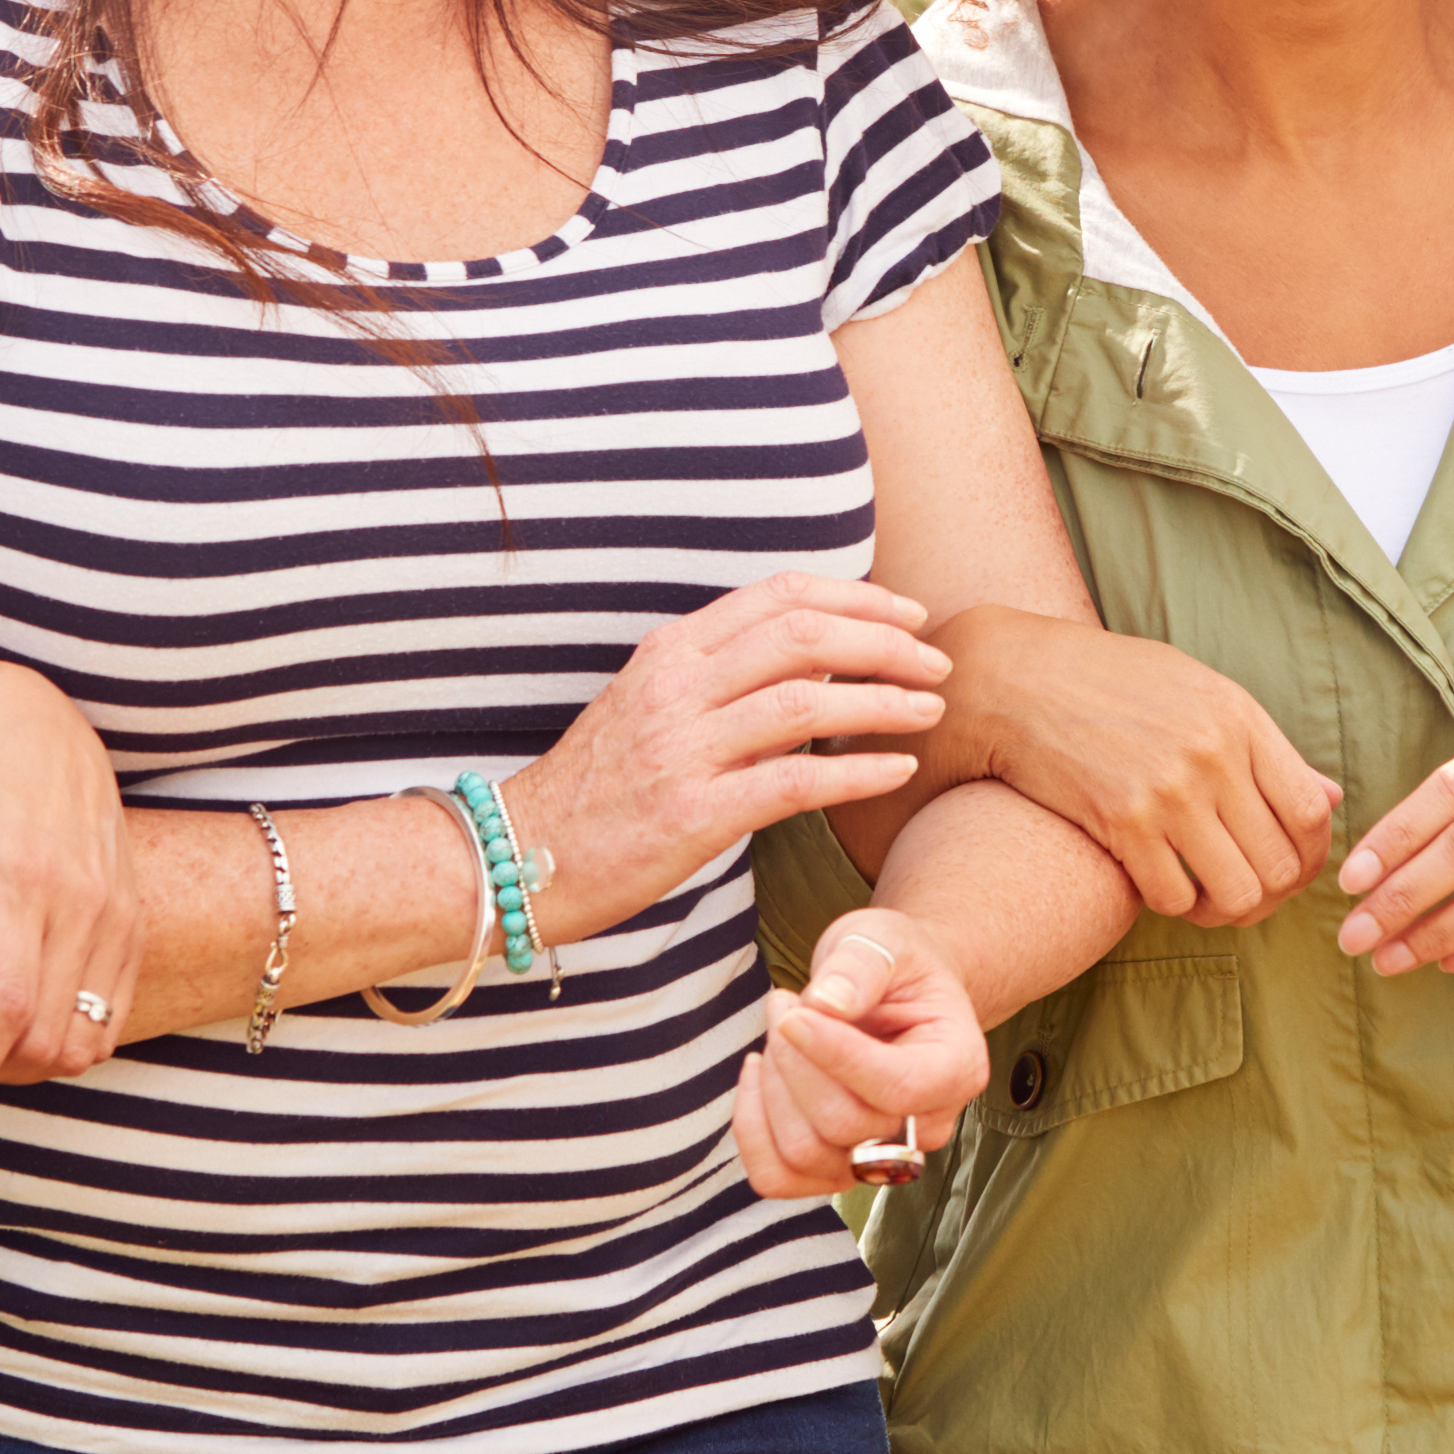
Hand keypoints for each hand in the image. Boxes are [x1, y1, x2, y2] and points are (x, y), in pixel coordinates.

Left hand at [0, 657, 143, 1123]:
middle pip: (47, 1039)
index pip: (7, 1006)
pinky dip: (64, 1040)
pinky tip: (16, 1010)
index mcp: (18, 880)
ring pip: (85, 1041)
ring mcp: (117, 916)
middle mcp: (81, 904)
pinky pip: (110, 1018)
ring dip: (25, 1061)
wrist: (39, 722)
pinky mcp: (133, 922)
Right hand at [512, 576, 954, 942]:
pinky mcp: (690, 816)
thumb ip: (726, 678)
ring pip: (805, 701)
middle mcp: (676, 688)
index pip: (777, 597)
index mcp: (669, 652)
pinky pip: (792, 782)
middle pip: (803, 635)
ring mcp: (681, 750)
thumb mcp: (652, 707)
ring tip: (931, 710)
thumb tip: (818, 658)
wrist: (517, 857)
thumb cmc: (596, 790)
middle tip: (936, 663)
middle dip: (885, 642)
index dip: (856, 597)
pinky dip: (855, 771)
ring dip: (883, 702)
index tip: (908, 613)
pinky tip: (897, 770)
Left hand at [730, 906, 990, 1197]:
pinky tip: (758, 1075)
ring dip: (772, 1089)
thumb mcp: (883, 941)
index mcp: (957, 1067)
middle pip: (845, 1124)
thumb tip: (827, 1003)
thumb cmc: (894, 966)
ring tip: (779, 1031)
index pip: (898, 1088)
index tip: (793, 1013)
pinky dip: (751, 1127)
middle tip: (786, 1006)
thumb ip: (859, 967)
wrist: (895, 992)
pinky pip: (778, 1176)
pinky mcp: (837, 1168)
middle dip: (796, 1061)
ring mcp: (881, 1156)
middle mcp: (927, 1124)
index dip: (836, 1055)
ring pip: (806, 1153)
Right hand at [941, 606, 1345, 923]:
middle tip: (1245, 895)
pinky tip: (1158, 883)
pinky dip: (1173, 904)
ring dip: (1225, 910)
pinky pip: (1173, 898)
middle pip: (1280, 864)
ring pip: (1236, 893)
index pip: (1312, 813)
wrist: (1016, 679)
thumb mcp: (1198, 693)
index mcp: (1240, 719)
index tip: (1291, 870)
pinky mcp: (1120, 823)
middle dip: (1271, 896)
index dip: (1312, 859)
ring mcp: (1168, 792)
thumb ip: (1265, 748)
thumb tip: (1332, 798)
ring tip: (1205, 898)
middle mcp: (1213, 757)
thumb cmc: (1110, 684)